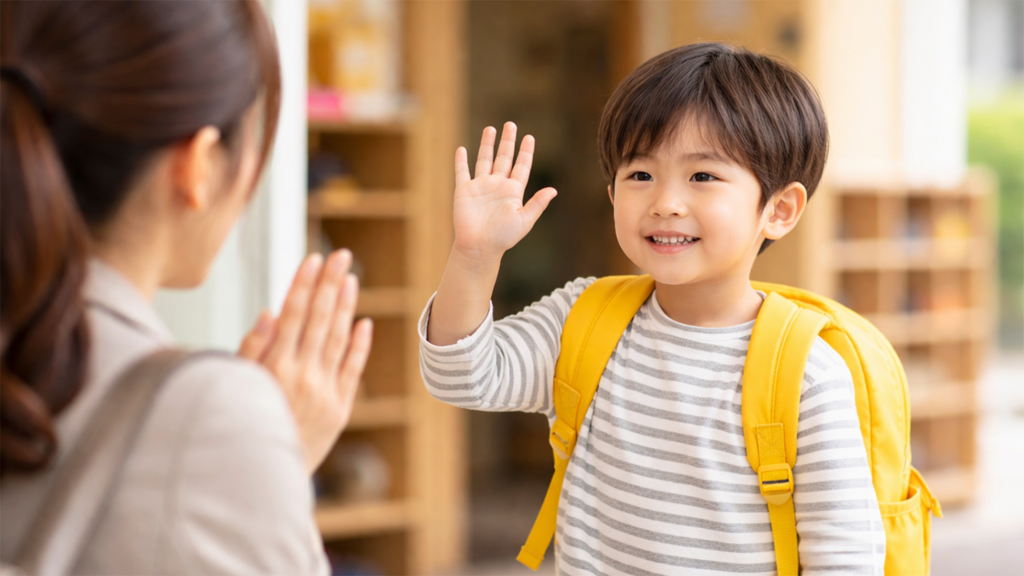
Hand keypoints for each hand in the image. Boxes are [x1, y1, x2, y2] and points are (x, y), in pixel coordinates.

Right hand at [238, 250, 373, 472]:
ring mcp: (324, 392)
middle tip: (340, 255)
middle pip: (319, 320)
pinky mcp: (339, 409)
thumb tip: (271, 313)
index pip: (293, 315)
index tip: (313, 258)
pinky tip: (365, 322)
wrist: (262, 480)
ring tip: (351, 279)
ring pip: (338, 340)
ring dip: (346, 307)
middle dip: (330, 284)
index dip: (304, 284)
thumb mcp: (236, 387)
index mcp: (274, 367)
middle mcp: (302, 376)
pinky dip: (360, 346)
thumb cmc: (242, 427)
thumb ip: (253, 349)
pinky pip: (353, 371)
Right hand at [452, 122, 556, 263]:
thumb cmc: (503, 237)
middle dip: (507, 141)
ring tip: (491, 128)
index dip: (525, 152)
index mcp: (513, 191)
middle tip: (510, 124)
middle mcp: (497, 186)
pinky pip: (462, 172)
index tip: (529, 137)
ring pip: (484, 160)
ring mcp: (480, 187)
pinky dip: (461, 161)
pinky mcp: (464, 191)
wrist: (479, 248)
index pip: (521, 166)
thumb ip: (537, 204)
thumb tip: (554, 190)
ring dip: (487, 145)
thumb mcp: (524, 220)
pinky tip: (462, 149)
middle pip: (504, 158)